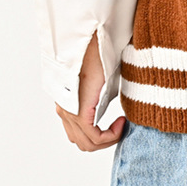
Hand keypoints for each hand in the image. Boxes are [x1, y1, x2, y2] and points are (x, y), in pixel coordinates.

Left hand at [55, 31, 126, 150]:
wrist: (90, 42)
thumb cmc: (97, 54)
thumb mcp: (101, 81)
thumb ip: (101, 97)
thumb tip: (115, 105)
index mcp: (68, 103)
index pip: (79, 133)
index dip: (100, 134)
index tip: (119, 122)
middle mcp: (65, 111)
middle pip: (82, 141)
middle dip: (104, 140)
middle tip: (121, 128)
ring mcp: (69, 114)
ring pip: (86, 143)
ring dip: (108, 140)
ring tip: (122, 126)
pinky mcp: (79, 113)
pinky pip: (93, 137)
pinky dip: (109, 136)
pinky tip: (121, 123)